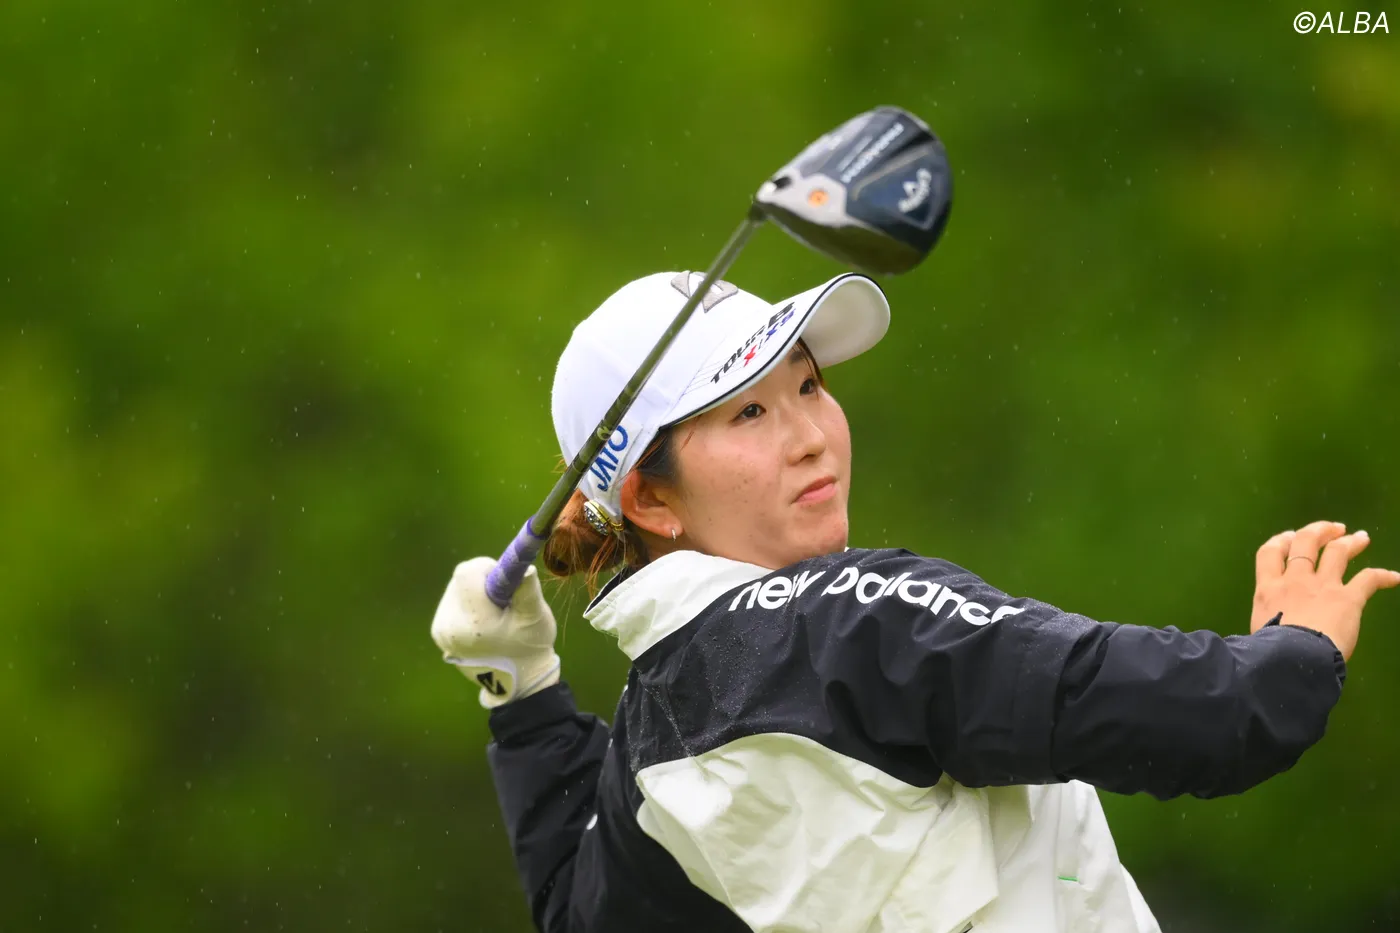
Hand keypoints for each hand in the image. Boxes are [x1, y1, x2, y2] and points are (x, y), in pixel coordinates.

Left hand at [431, 557, 560, 707]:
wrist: (516, 682)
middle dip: (483, 581)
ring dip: (475, 592)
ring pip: (456, 589)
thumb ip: (527, 590)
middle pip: (461, 579)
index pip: (467, 572)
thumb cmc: (530, 647)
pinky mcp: (438, 633)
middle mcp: (449, 625)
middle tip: (503, 600)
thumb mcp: (535, 617)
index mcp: (474, 621)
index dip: (487, 568)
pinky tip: (482, 622)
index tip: (505, 582)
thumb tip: (523, 566)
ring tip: (494, 614)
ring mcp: (440, 630)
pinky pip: (452, 603)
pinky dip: (467, 604)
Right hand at [1252, 520, 1399, 659]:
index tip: (1289, 536)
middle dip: (1320, 531)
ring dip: (1351, 542)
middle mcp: (1295, 580)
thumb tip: (1274, 620)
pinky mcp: (1348, 598)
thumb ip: (1269, 614)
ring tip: (1361, 538)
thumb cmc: (1270, 650)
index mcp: (1269, 588)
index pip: (1270, 552)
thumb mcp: (1259, 626)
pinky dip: (1384, 576)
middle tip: (1333, 529)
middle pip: (1306, 542)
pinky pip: (1369, 580)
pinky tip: (1395, 578)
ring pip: (1337, 552)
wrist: (1294, 658)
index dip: (1280, 540)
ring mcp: (1323, 586)